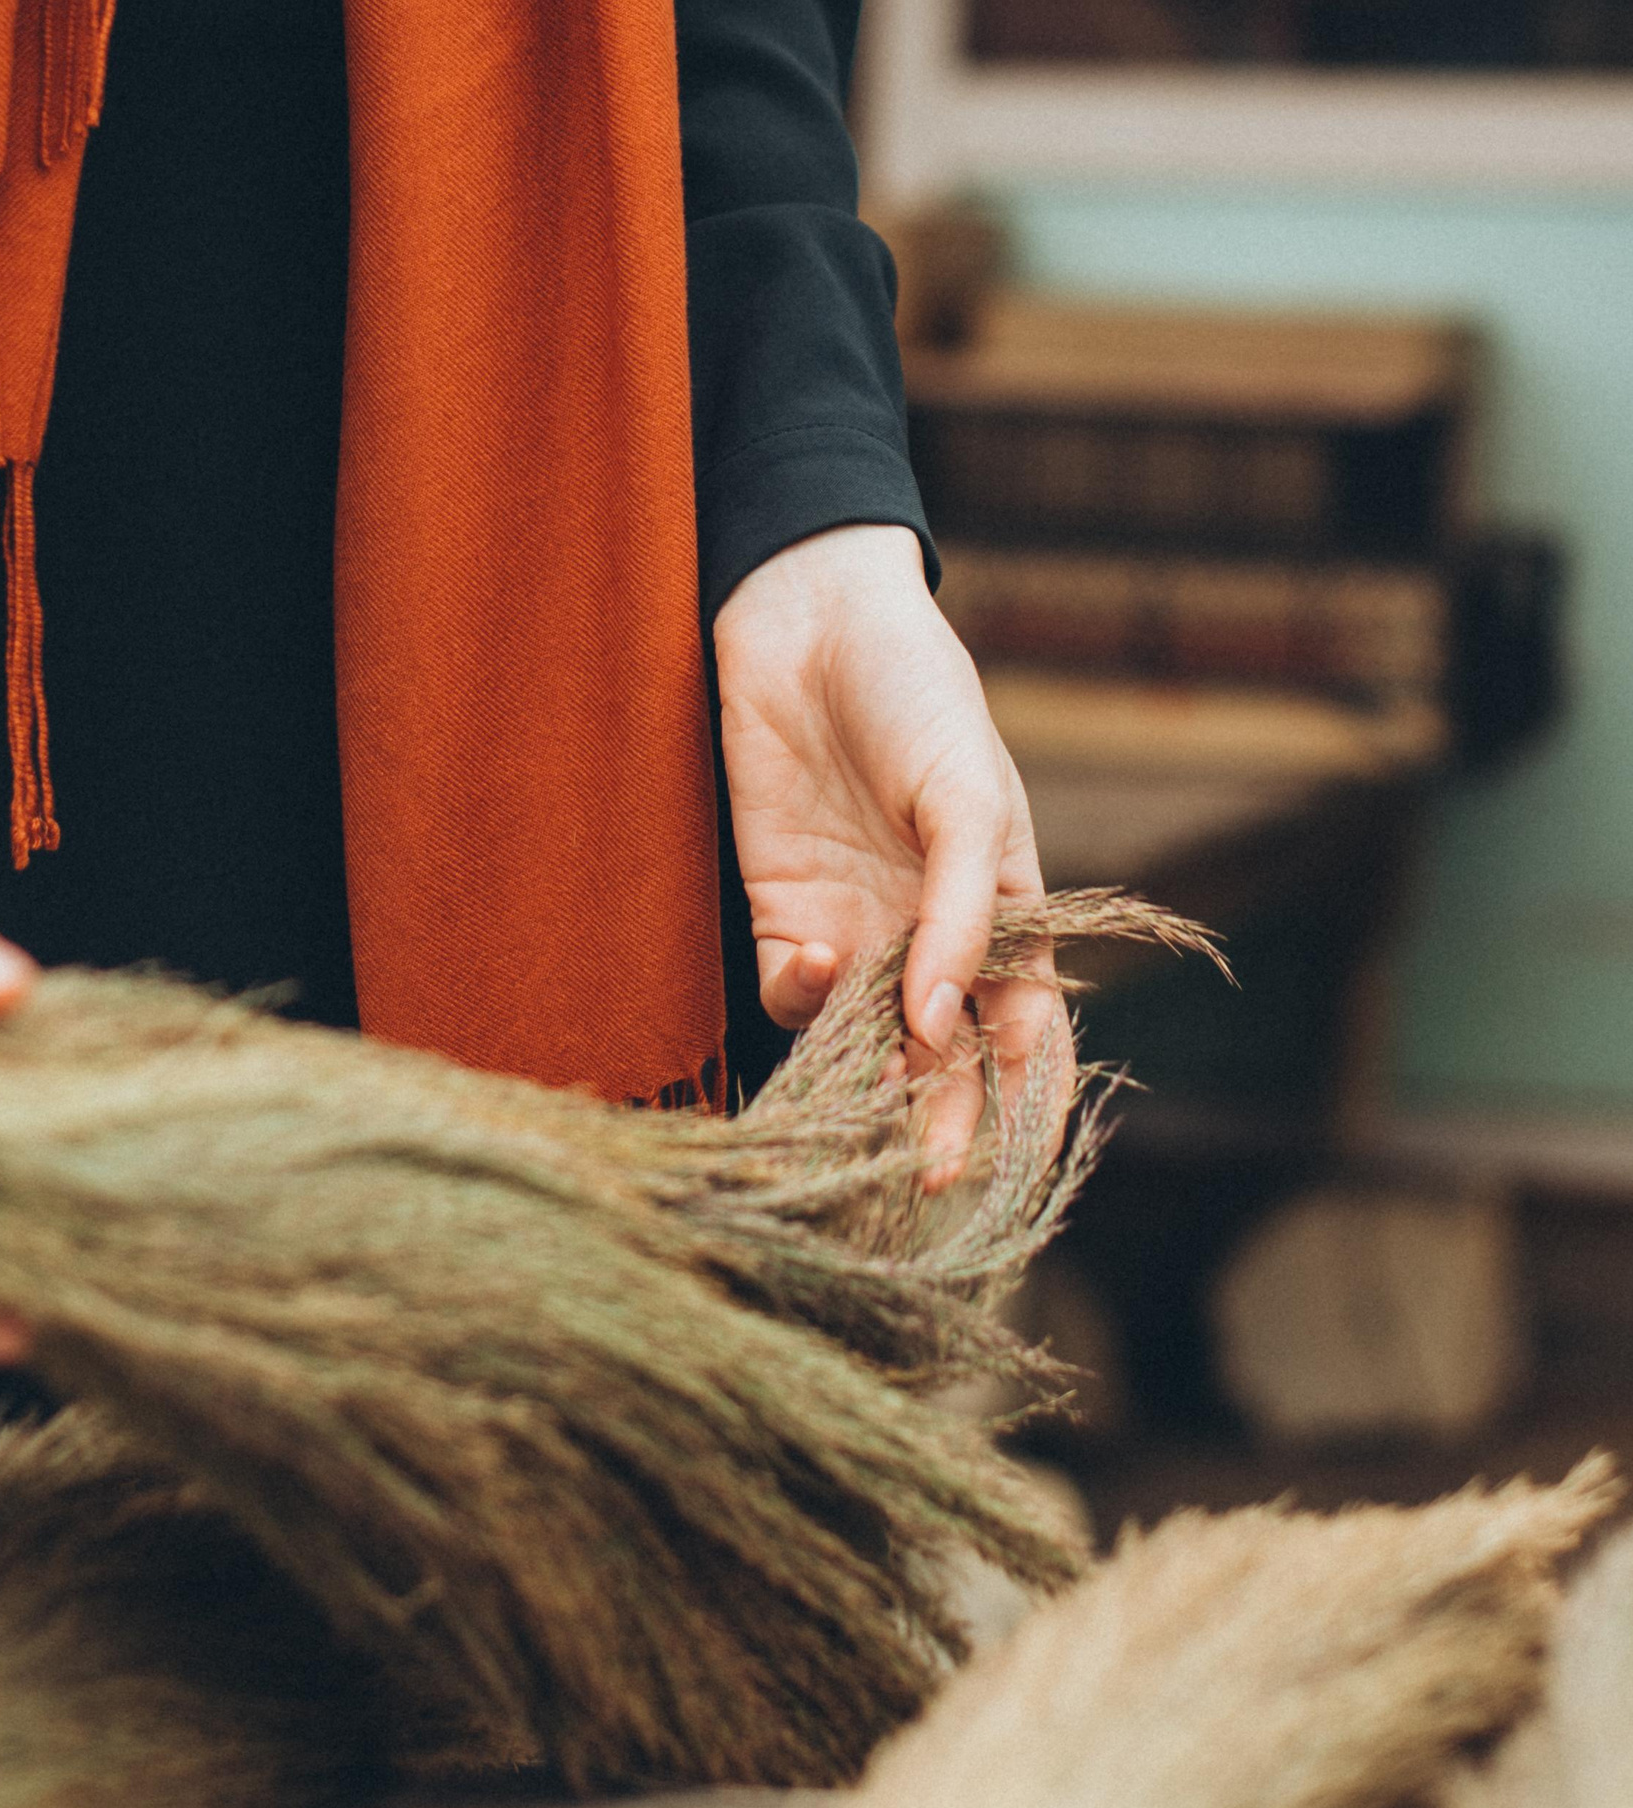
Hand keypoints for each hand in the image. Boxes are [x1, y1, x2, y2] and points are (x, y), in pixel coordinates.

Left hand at [715, 524, 1056, 1184]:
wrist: (809, 624)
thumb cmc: (917, 695)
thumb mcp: (967, 799)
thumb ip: (963, 915)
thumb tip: (945, 1030)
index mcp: (1005, 909)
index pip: (1025, 1029)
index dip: (1019, 1099)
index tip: (1005, 1157)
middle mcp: (930, 936)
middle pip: (941, 1060)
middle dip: (935, 1123)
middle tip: (922, 1182)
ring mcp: (857, 927)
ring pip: (864, 1042)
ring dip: (864, 1081)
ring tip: (867, 1112)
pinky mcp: (781, 913)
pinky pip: (794, 992)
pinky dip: (805, 998)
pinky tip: (821, 965)